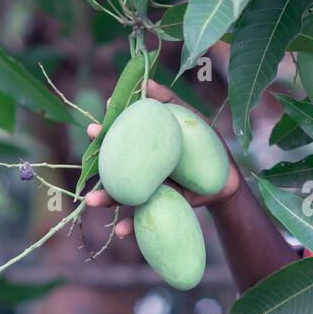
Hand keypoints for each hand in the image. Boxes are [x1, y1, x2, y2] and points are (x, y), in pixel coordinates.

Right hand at [83, 80, 242, 237]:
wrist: (225, 179)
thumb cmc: (205, 145)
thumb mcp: (189, 120)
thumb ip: (169, 102)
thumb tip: (146, 81)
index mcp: (143, 146)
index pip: (118, 137)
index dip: (105, 133)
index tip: (94, 127)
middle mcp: (140, 168)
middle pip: (112, 165)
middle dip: (96, 163)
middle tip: (86, 161)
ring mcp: (147, 188)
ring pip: (120, 194)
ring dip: (104, 198)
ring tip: (92, 200)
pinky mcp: (158, 207)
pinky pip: (141, 219)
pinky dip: (130, 227)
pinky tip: (120, 232)